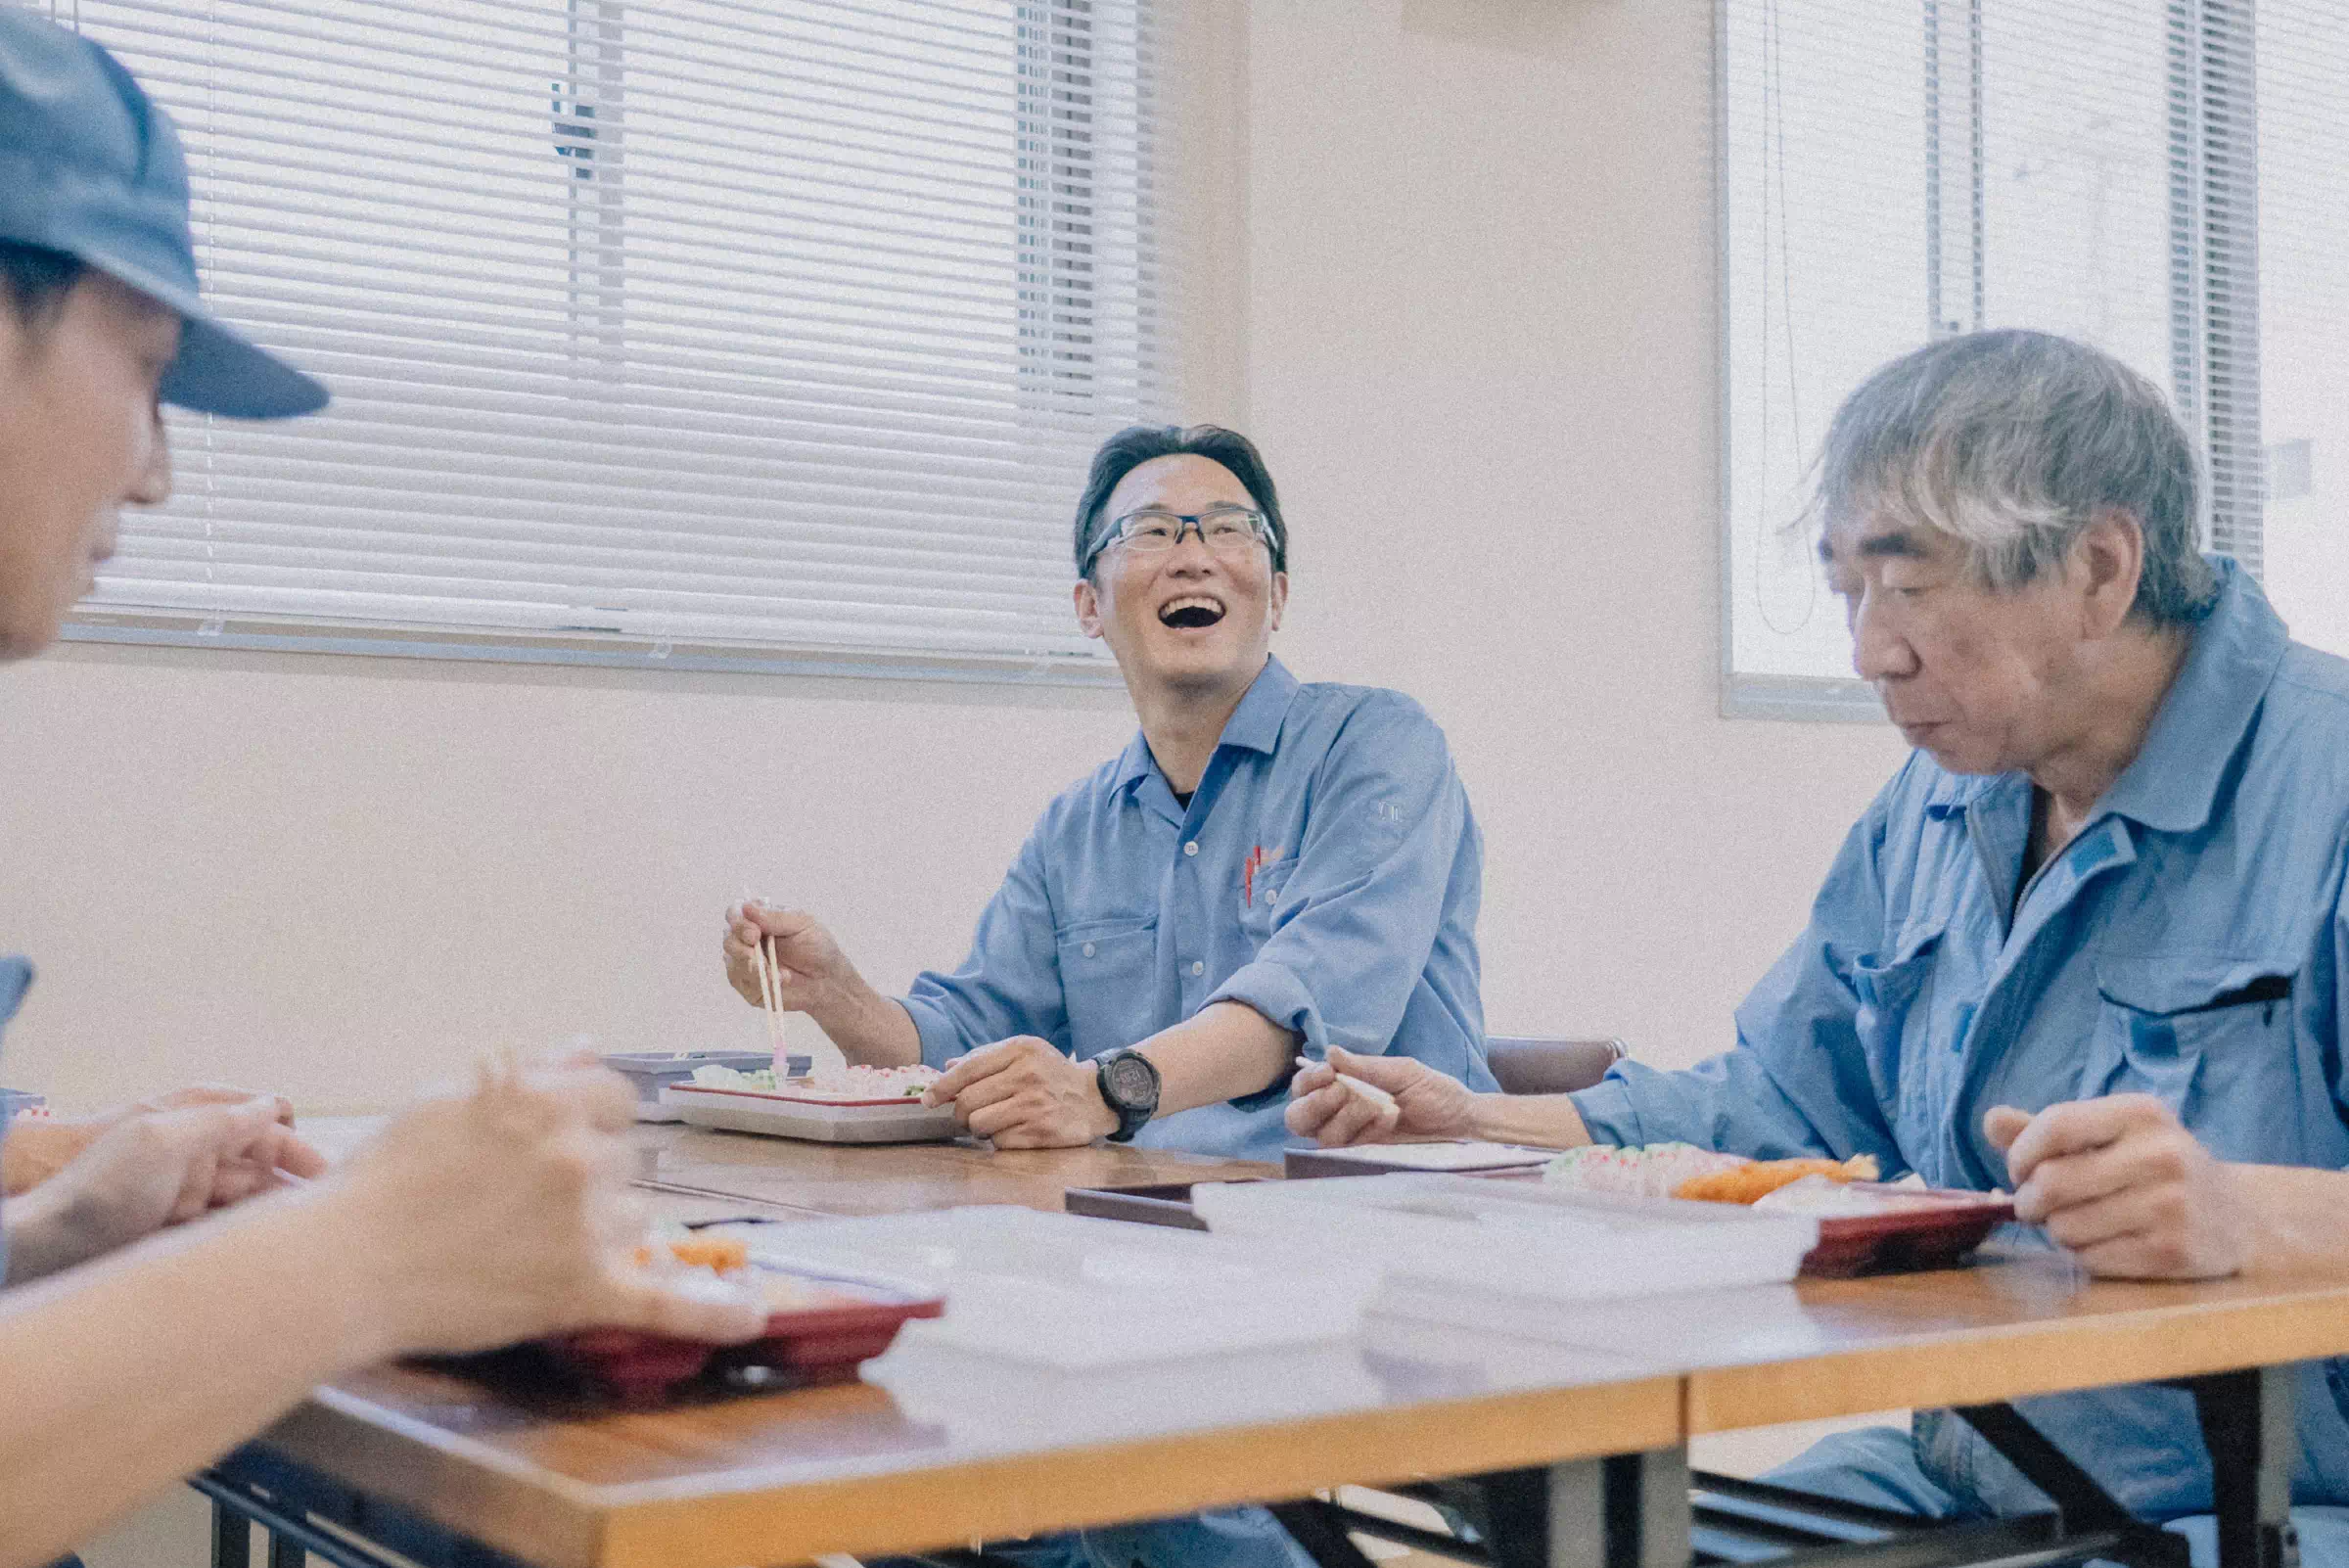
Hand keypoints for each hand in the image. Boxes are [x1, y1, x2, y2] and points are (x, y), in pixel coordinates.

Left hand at [33, 1096, 328, 1263]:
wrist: (48, 1245)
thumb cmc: (99, 1188)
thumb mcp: (165, 1140)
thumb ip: (223, 1120)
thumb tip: (275, 1104)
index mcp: (192, 1128)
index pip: (262, 1132)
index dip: (298, 1152)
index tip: (334, 1177)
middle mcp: (191, 1160)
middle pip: (260, 1171)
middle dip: (293, 1189)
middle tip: (329, 1216)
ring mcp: (182, 1199)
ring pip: (245, 1205)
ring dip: (271, 1219)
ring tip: (304, 1241)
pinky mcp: (173, 1236)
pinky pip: (221, 1234)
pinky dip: (243, 1241)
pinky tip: (265, 1254)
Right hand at [322, 1056, 767, 1356]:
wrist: (341, 1267)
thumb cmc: (381, 1182)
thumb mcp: (451, 1103)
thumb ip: (532, 1074)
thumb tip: (589, 1043)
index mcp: (546, 1099)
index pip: (616, 1097)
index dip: (592, 1120)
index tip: (566, 1142)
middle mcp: (576, 1152)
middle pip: (625, 1159)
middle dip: (589, 1177)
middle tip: (524, 1207)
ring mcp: (585, 1222)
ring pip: (636, 1215)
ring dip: (606, 1228)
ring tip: (532, 1248)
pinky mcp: (583, 1289)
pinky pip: (666, 1301)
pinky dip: (715, 1311)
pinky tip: (756, 1311)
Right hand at [721, 901, 857, 1014]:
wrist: (827, 979)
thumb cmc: (817, 947)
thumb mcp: (803, 924)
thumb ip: (776, 917)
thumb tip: (747, 907)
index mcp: (759, 919)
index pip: (735, 913)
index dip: (738, 921)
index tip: (754, 933)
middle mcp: (747, 939)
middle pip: (728, 937)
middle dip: (741, 947)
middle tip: (760, 958)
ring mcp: (744, 961)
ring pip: (732, 961)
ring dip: (753, 968)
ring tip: (778, 974)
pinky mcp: (747, 984)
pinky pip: (741, 982)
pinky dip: (760, 982)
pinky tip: (779, 981)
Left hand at [924, 1037, 1117, 1147]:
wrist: (1095, 1097)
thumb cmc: (1051, 1073)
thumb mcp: (1024, 1053)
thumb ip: (985, 1058)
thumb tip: (946, 1067)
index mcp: (1020, 1050)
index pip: (968, 1069)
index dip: (942, 1087)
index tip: (927, 1099)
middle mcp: (1027, 1075)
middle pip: (967, 1101)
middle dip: (960, 1112)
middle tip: (967, 1114)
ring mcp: (1035, 1105)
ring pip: (979, 1124)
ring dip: (979, 1128)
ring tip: (994, 1121)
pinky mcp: (1041, 1132)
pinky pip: (999, 1142)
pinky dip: (1000, 1139)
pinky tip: (1015, 1130)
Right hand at [1285, 1045, 1476, 1146]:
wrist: (1462, 1121)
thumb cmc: (1434, 1092)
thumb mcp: (1402, 1072)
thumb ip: (1366, 1066)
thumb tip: (1331, 1052)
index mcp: (1344, 1086)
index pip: (1303, 1086)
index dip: (1307, 1080)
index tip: (1328, 1072)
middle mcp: (1339, 1114)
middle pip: (1297, 1117)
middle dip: (1314, 1103)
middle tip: (1342, 1091)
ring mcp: (1351, 1138)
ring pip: (1321, 1134)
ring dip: (1349, 1115)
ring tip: (1382, 1106)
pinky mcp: (1364, 1158)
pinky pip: (1347, 1149)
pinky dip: (1366, 1131)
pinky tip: (1389, 1121)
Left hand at [1986, 1095, 2248, 1278]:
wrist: (2237, 1218)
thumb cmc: (2154, 1168)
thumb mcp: (2111, 1134)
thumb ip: (2049, 1129)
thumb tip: (1990, 1119)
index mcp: (2140, 1114)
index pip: (2055, 1126)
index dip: (2020, 1153)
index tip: (2018, 1169)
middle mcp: (2161, 1155)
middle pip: (2051, 1183)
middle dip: (2028, 1200)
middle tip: (2035, 1205)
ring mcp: (2172, 1206)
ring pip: (2065, 1227)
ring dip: (2056, 1231)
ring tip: (2078, 1222)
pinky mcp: (2173, 1252)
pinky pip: (2091, 1260)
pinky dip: (2083, 1256)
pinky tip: (2105, 1243)